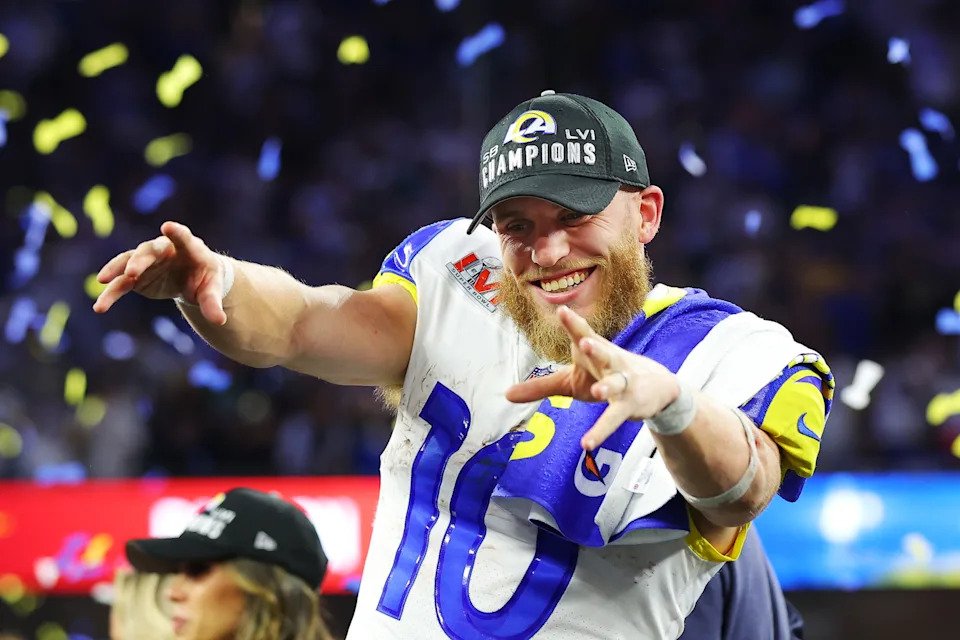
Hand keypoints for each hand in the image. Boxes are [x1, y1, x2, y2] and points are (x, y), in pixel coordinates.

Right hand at [92, 221, 229, 324]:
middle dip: (140, 259)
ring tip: (103, 280)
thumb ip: (213, 303)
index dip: (177, 233)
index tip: (168, 227)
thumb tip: (219, 321)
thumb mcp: (212, 289)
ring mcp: (147, 261)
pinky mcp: (136, 276)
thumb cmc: (206, 278)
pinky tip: (100, 307)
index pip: (183, 237)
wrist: (193, 279)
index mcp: (189, 248)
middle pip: (149, 250)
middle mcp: (164, 250)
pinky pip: (121, 283)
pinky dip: (111, 293)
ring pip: (128, 262)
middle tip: (132, 271)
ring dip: (116, 270)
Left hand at [506, 305, 679, 449]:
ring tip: (597, 391)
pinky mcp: (628, 405)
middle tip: (583, 341)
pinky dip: (600, 430)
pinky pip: (613, 418)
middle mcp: (609, 362)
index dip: (572, 322)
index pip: (582, 333)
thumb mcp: (570, 382)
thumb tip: (506, 394)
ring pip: (615, 383)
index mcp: (593, 351)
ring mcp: (622, 383)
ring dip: (607, 386)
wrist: (658, 388)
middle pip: (602, 351)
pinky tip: (587, 443)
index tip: (562, 310)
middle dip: (594, 346)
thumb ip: (540, 386)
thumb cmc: (604, 377)